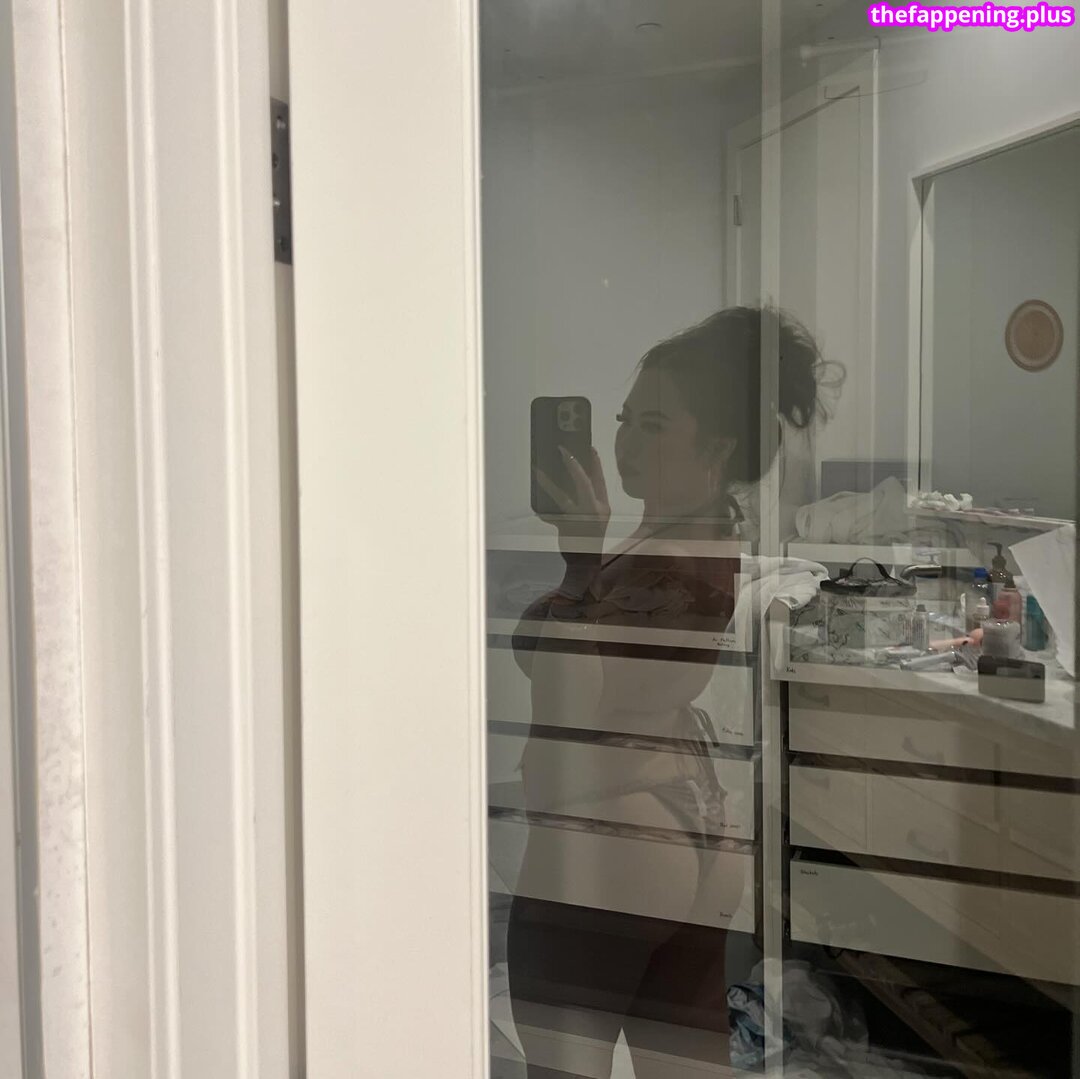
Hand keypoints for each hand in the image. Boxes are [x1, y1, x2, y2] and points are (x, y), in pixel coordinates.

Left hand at [536, 446, 610, 560]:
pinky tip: (535, 502)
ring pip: (561, 496)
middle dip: (573, 464)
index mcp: (603, 506)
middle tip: (562, 450)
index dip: (595, 462)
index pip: (599, 480)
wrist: (586, 563)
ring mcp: (579, 518)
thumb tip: (572, 481)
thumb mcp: (597, 517)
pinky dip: (541, 508)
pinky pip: (550, 514)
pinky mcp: (565, 527)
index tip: (590, 447)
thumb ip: (588, 500)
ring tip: (537, 470)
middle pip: (583, 482)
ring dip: (548, 481)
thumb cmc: (589, 537)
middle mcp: (593, 510)